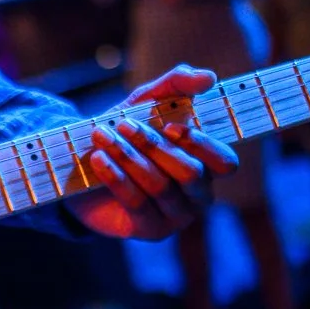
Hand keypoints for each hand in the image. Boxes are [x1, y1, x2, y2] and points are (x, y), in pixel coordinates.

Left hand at [67, 66, 236, 239]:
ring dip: (128, 156)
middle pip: (190, 173)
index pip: (225, 162)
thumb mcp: (149, 100)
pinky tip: (98, 158)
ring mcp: (176, 216)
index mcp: (208, 165)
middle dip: (154, 146)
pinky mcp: (149, 230)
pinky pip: (136, 202)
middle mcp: (199, 195)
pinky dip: (115, 176)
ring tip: (101, 136)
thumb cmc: (127, 130)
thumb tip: (209, 78)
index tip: (169, 125)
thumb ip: (178, 84)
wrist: (84, 162)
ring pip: (159, 186)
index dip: (202, 145)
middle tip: (123, 125)